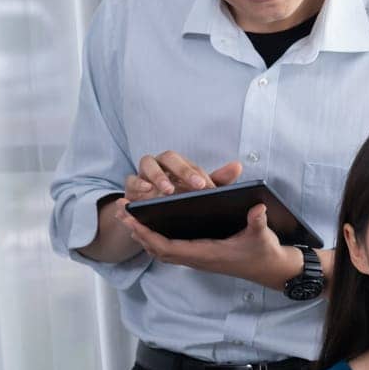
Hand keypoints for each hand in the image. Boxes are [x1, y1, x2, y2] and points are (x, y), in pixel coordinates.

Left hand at [119, 199, 301, 286]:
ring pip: (161, 251)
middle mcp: (197, 259)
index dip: (147, 235)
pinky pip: (169, 250)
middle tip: (120, 212)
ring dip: (142, 236)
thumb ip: (258, 222)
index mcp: (207, 254)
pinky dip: (154, 239)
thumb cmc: (264, 253)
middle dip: (137, 232)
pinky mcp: (200, 256)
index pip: (167, 247)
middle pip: (156, 249)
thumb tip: (257, 207)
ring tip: (128, 217)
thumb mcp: (263, 236)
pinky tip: (150, 227)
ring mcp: (197, 259)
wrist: (271, 270)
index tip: (131, 220)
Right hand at [124, 152, 242, 201]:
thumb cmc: (180, 198)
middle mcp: (161, 164)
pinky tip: (146, 191)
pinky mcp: (131, 186)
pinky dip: (137, 184)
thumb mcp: (199, 192)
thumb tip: (238, 165)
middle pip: (169, 157)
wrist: (154, 213)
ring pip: (148, 164)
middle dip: (182, 170)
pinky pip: (130, 180)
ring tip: (169, 190)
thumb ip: (218, 180)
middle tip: (196, 186)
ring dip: (158, 176)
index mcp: (179, 164)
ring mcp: (144, 173)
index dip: (198, 174)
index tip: (208, 187)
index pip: (190, 163)